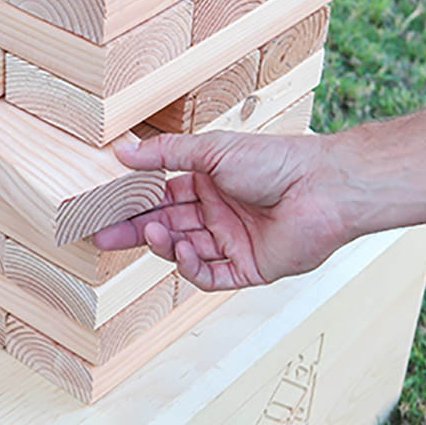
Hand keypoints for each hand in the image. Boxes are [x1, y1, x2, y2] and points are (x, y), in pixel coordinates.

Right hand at [95, 131, 347, 290]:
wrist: (322, 188)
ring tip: (153, 233)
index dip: (134, 204)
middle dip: (135, 231)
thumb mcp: (212, 150)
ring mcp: (232, 241)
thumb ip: (165, 154)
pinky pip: (210, 274)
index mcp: (209, 183)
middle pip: (167, 226)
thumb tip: (124, 151)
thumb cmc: (274, 160)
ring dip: (164, 244)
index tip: (105, 208)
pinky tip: (182, 251)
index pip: (161, 197)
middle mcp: (218, 213)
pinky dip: (190, 267)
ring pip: (184, 251)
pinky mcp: (248, 268)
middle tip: (102, 235)